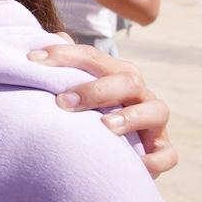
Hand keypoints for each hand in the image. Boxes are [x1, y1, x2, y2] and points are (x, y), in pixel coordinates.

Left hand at [31, 43, 176, 177]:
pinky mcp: (162, 150)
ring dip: (131, 117)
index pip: (94, 58)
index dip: (65, 55)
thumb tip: (55, 36)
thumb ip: (68, 66)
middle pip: (128, 80)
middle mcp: (139, 93)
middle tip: (63, 102)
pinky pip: (167, 155)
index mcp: (117, 73)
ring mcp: (155, 122)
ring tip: (104, 126)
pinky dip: (155, 160)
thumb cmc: (90, 111)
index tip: (33, 61)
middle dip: (95, 89)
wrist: (116, 149)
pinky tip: (136, 165)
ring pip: (156, 111)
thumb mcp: (78, 88)